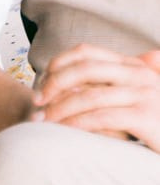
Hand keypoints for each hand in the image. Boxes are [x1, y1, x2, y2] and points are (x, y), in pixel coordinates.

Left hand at [30, 44, 159, 149]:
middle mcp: (141, 75)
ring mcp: (146, 95)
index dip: (58, 63)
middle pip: (84, 70)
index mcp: (135, 66)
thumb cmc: (157, 123)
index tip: (41, 80)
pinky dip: (77, 125)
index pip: (86, 52)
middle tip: (36, 102)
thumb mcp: (139, 96)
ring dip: (59, 110)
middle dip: (53, 84)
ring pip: (88, 97)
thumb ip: (115, 83)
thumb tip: (90, 74)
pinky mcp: (147, 117)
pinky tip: (63, 132)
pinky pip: (101, 118)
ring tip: (42, 122)